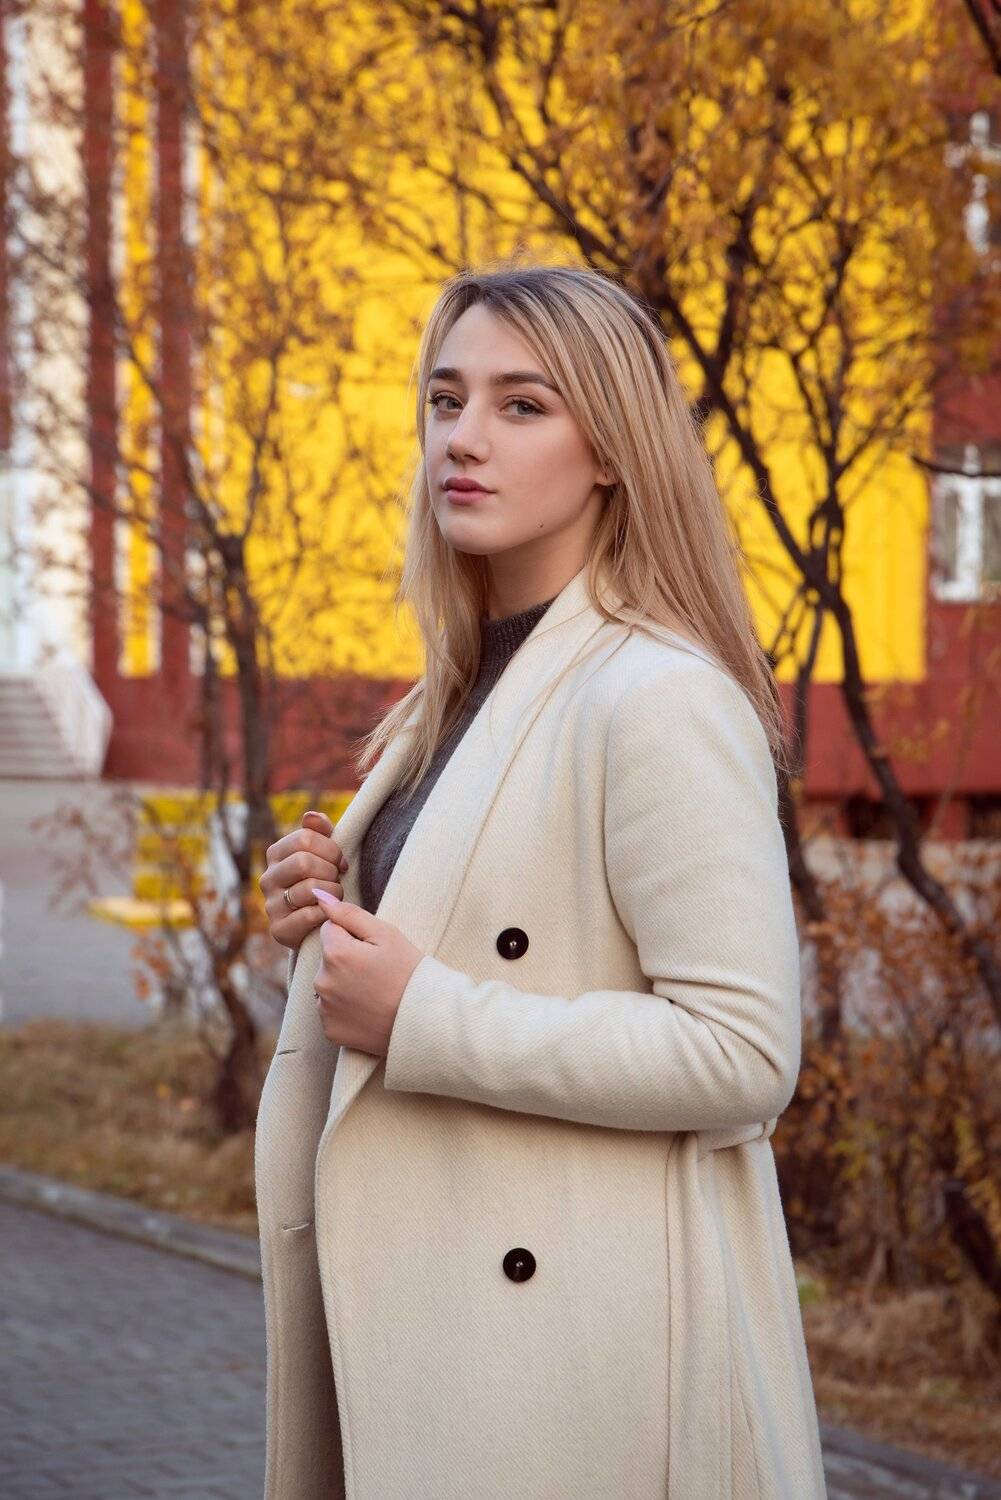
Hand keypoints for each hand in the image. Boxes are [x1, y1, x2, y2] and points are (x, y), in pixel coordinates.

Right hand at [259, 811, 348, 950]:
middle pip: (303, 862)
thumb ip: (320, 831)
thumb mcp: (324, 853)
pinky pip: (309, 916)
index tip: (341, 862)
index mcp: (276, 854)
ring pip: (309, 889)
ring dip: (333, 892)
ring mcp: (270, 905)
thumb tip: (311, 816)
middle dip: (330, 870)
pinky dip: (326, 913)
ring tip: (335, 896)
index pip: (305, 838)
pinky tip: (329, 913)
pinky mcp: (279, 930)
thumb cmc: (324, 881)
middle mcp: (267, 878)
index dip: (331, 848)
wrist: (320, 924)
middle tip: (338, 879)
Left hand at [311, 888, 424, 1056]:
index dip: (353, 936)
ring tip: (375, 992)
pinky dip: (345, 1009)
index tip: (374, 950)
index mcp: (335, 953)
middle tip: (377, 972)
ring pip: (328, 984)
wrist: (427, 1021)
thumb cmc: (410, 972)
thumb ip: (349, 914)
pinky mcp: (330, 1031)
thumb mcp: (386, 934)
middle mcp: (322, 982)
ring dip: (343, 984)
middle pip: (328, 958)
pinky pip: (331, 1011)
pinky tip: (368, 1010)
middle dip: (346, 959)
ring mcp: (325, 1009)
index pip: (330, 929)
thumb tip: (319, 896)